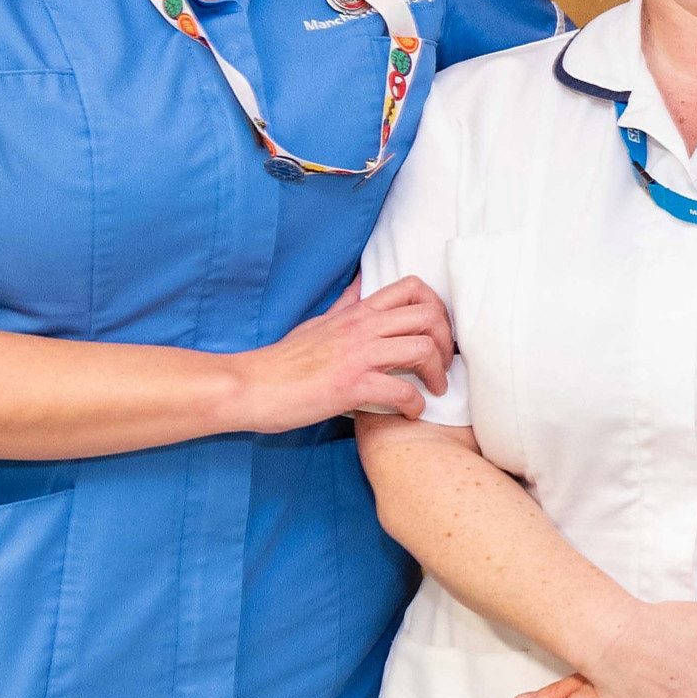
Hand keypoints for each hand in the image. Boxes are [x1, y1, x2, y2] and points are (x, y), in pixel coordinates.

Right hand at [237, 277, 453, 430]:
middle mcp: (362, 328)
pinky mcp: (350, 386)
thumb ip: (347, 305)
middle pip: (429, 315)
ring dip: (437, 373)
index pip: (413, 288)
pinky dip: (414, 405)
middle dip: (446, 342)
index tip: (436, 335)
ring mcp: (357, 355)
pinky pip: (401, 391)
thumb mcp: (319, 322)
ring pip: (422, 348)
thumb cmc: (283, 361)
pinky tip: (409, 413)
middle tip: (442, 366)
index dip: (437, 308)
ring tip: (433, 390)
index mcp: (357, 312)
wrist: (250, 386)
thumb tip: (362, 284)